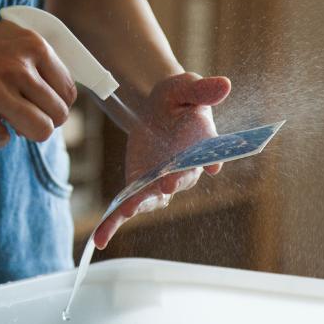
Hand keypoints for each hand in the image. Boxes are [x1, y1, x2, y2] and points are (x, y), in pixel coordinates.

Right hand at [0, 21, 77, 147]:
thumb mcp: (8, 39)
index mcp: (32, 45)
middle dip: (44, 121)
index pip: (68, 90)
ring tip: (11, 122)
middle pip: (58, 115)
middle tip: (25, 116)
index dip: (58, 104)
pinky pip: (4, 140)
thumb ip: (37, 59)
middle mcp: (17, 66)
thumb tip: (65, 93)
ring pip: (40, 131)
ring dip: (26, 132)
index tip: (43, 107)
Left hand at [93, 72, 231, 248]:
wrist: (155, 110)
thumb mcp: (186, 88)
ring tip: (125, 213)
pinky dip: (113, 224)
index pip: (208, 156)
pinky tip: (99, 239)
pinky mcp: (139, 187)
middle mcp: (184, 171)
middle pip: (180, 180)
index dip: (209, 161)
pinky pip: (127, 207)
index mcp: (202, 147)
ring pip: (151, 199)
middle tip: (167, 185)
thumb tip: (225, 84)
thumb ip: (202, 89)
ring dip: (138, 206)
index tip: (211, 166)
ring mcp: (160, 183)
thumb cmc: (177, 99)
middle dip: (173, 183)